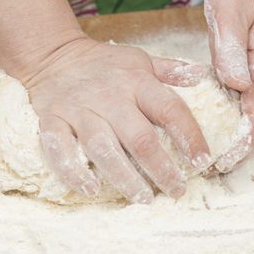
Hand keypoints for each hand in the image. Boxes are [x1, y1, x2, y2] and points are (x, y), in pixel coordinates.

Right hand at [25, 38, 210, 202]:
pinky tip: (91, 189)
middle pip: (138, 137)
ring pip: (102, 147)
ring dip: (123, 177)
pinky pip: (59, 149)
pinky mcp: (51, 121)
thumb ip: (169, 70)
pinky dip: (74, 172)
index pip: (169, 109)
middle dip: (160, 168)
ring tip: (141, 197)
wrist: (54, 56)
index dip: (189, 137)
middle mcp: (108, 96)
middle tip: (175, 190)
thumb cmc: (103, 64)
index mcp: (135, 81)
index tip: (202, 162)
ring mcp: (77, 110)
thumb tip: (200, 76)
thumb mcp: (139, 59)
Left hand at [204, 0, 253, 171]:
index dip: (244, 137)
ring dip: (235, 135)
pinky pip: (237, 97)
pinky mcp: (238, 64)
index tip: (227, 158)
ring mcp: (250, 68)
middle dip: (242, 145)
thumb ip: (231, 47)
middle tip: (217, 167)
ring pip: (249, 111)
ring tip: (213, 155)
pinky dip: (228, 116)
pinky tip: (209, 125)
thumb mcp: (231, 10)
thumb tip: (236, 84)